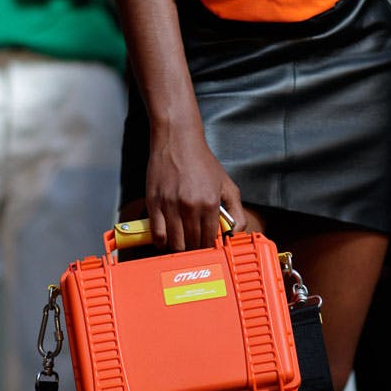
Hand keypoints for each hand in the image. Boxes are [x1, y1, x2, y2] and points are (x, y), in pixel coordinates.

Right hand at [145, 121, 245, 250]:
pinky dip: (162, 243)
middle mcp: (190, 206)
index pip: (209, 240)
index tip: (205, 248)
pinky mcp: (154, 204)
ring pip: (174, 243)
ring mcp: (171, 206)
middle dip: (193, 250)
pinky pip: (157, 235)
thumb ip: (236, 210)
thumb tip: (235, 233)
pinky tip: (166, 241)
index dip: (207, 248)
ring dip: (178, 249)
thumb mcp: (226, 184)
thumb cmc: (201, 161)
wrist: (178, 140)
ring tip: (181, 245)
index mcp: (210, 203)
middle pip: (191, 244)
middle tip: (193, 249)